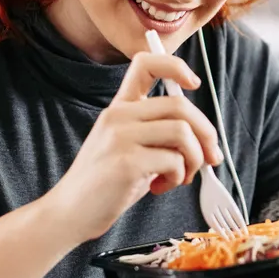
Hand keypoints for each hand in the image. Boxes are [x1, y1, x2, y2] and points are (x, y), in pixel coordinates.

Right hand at [42, 53, 222, 244]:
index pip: (145, 64)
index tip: (193, 83)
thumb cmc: (106, 184)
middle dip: (206, 132)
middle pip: (180, 105)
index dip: (175, 66)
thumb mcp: (130, 147)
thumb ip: (160, 134)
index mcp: (119, 107)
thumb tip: (206, 139)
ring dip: (194, 159)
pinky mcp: (126, 162)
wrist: (69, 213)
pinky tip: (161, 187)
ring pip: (182, 132)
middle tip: (209, 157)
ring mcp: (119, 137)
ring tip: (180, 176)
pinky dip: (178, 177)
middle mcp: (118, 115)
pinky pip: (174, 160)